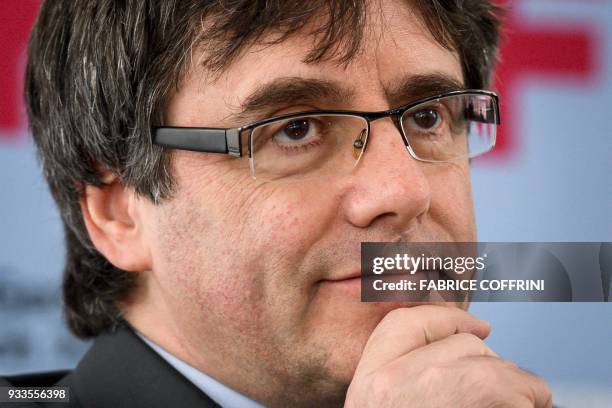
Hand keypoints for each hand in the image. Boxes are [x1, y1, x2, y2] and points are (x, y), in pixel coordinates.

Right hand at [345, 306, 551, 407]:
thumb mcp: (388, 406)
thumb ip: (402, 373)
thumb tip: (456, 336)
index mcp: (368, 385)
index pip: (401, 323)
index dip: (444, 317)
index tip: (481, 327)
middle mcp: (393, 382)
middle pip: (458, 343)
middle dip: (487, 364)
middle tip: (496, 397)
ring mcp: (433, 390)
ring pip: (492, 361)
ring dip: (513, 387)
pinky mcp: (475, 397)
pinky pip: (521, 385)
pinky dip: (531, 400)